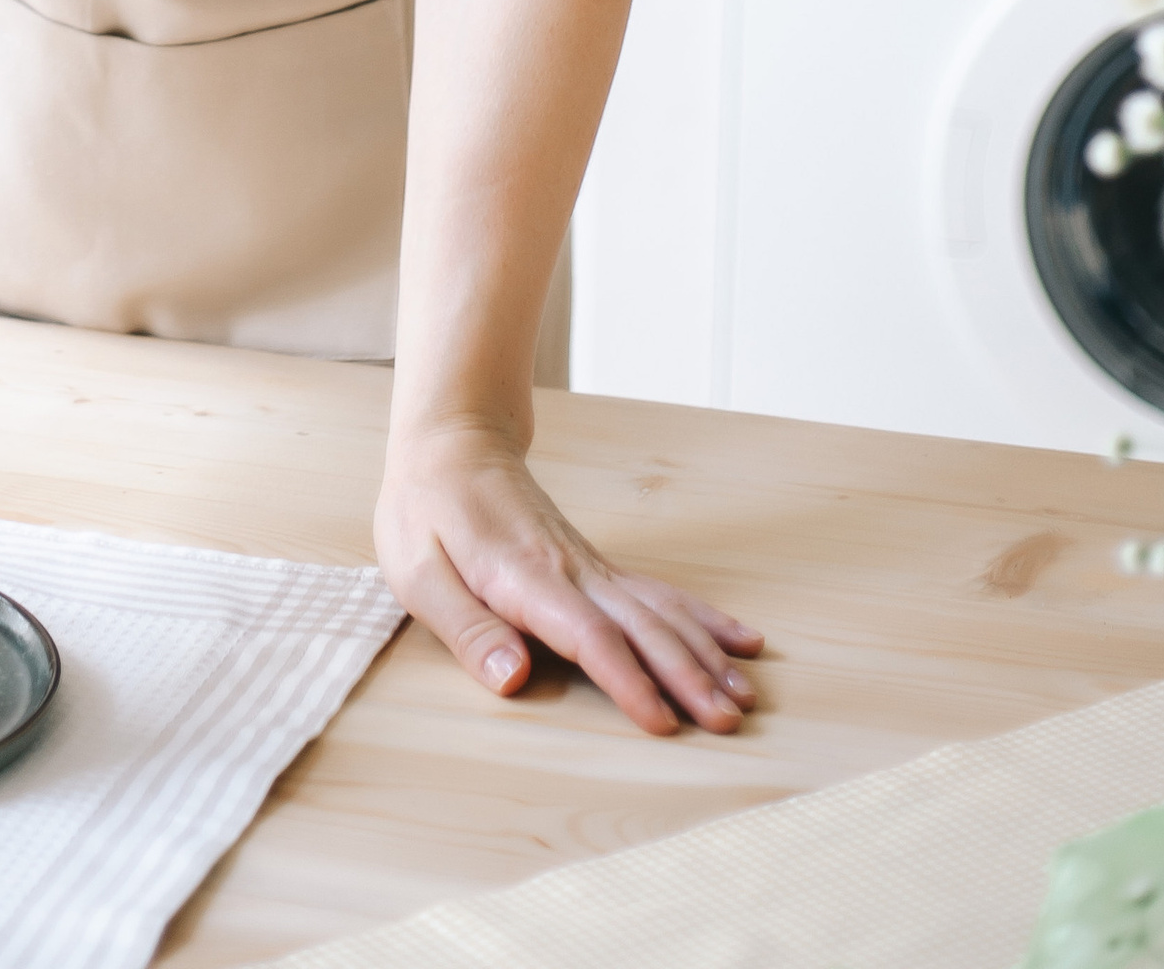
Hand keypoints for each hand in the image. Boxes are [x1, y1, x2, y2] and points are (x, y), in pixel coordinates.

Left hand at [376, 420, 759, 736]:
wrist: (453, 441)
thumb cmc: (426, 510)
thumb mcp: (417, 571)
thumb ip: (467, 629)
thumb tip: (513, 680)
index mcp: (524, 577)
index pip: (587, 636)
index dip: (627, 681)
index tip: (664, 722)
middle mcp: (570, 570)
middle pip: (640, 626)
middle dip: (688, 675)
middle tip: (730, 720)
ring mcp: (590, 565)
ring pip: (660, 610)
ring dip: (705, 651)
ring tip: (746, 692)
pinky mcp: (596, 565)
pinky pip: (657, 592)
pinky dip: (701, 618)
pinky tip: (739, 638)